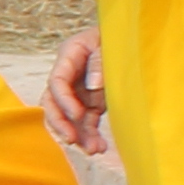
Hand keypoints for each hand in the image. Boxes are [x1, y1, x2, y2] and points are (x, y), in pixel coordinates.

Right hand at [41, 26, 107, 156]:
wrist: (131, 35)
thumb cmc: (119, 35)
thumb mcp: (110, 42)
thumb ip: (100, 62)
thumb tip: (92, 86)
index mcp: (69, 56)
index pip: (57, 81)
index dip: (64, 100)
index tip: (78, 115)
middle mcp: (69, 76)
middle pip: (53, 102)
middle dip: (60, 123)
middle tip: (72, 139)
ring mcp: (79, 91)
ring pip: (69, 117)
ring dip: (78, 135)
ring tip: (94, 149)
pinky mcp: (91, 103)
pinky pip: (86, 122)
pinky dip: (91, 136)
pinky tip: (100, 148)